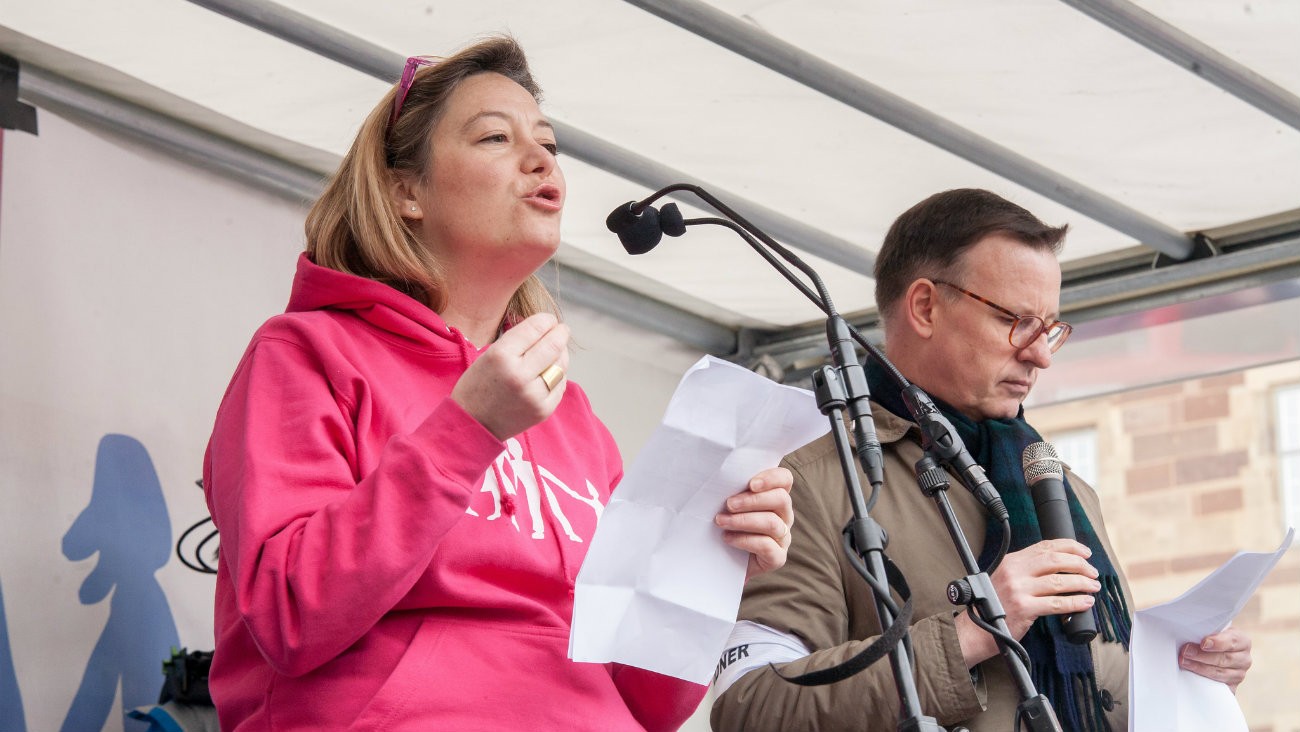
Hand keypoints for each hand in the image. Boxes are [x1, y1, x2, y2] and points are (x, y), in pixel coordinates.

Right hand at [451, 313, 569, 439]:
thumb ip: (518, 339)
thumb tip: (546, 324)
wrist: (472, 425)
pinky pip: (561, 384)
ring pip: (562, 364)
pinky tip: (548, 373)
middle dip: (561, 333)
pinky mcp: (544, 410)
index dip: (547, 320)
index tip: (549, 320)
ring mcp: (534, 395)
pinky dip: (557, 375)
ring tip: (553, 352)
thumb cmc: (478, 385)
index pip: (536, 327)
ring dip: (561, 354)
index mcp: (501, 356)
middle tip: (561, 330)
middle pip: (555, 344)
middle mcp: (519, 375)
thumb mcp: (489, 354)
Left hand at [714, 467, 793, 580]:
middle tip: (729, 504)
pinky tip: (727, 538)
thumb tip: (719, 479)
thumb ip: (732, 491)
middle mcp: (784, 515)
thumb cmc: (725, 526)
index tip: (750, 484)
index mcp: (775, 497)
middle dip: (752, 500)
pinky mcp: (777, 557)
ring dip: (743, 520)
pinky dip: (744, 540)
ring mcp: (783, 537)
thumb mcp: (729, 506)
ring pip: (772, 523)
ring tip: (721, 521)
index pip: (784, 479)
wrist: (723, 563)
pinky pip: (766, 546)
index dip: (772, 478)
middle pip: (781, 499)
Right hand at [955, 539, 1100, 665]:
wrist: (978, 629)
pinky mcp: (1025, 608)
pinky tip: (1086, 602)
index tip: (1085, 552)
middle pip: (1055, 561)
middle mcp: (1015, 572)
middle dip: (1080, 565)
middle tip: (1093, 572)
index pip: (1045, 546)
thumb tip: (1060, 567)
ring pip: (1059, 582)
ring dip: (1082, 583)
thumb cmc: (994, 606)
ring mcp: (1019, 589)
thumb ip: (1027, 570)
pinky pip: (1057, 604)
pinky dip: (1076, 602)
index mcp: (1012, 561)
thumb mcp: (1006, 578)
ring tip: (1093, 586)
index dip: (1070, 547)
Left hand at [1179, 628, 1251, 692]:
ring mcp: (1239, 674)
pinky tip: (1193, 676)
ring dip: (1200, 668)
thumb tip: (1190, 632)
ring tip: (1184, 662)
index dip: (1217, 643)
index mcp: (1242, 641)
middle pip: (1224, 659)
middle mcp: (1244, 659)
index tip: (1203, 643)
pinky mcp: (1231, 686)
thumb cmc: (1211, 637)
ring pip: (1220, 673)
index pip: (1232, 641)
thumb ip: (1206, 631)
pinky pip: (1219, 686)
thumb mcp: (1212, 630)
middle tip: (1185, 652)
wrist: (1214, 652)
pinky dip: (1206, 681)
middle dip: (1202, 656)